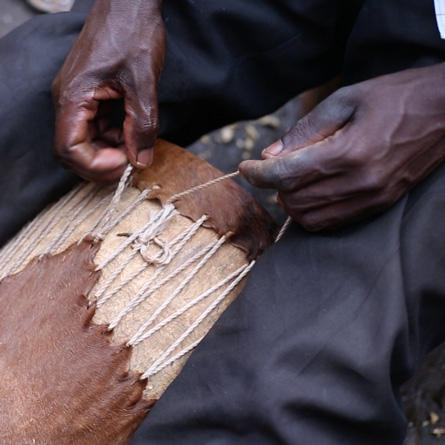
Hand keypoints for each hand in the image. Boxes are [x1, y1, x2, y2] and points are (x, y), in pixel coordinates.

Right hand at [52, 0, 164, 181]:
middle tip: (130, 163)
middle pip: (72, 150)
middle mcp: (68, 100)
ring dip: (107, 153)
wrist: (130, 3)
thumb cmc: (132, 33)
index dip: (96, 165)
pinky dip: (110, 138)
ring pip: (83, 141)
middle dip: (100, 164)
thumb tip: (140, 160)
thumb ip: (142, 126)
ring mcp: (77, 98)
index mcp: (73, 96)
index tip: (124, 163)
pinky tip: (129, 135)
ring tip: (133, 148)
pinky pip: (93, 128)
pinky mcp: (89, 96)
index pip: (69, 149)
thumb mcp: (143, 83)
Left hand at [240, 64, 444, 230]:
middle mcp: (361, 183)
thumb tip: (269, 156)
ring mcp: (371, 199)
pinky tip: (309, 192)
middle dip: (273, 186)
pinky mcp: (377, 206)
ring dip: (290, 201)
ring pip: (309, 217)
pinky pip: (330, 223)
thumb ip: (303, 132)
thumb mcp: (345, 101)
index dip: (258, 174)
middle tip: (272, 167)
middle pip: (294, 199)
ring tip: (291, 179)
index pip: (287, 175)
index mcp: (351, 152)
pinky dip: (310, 213)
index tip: (244, 167)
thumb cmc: (395, 97)